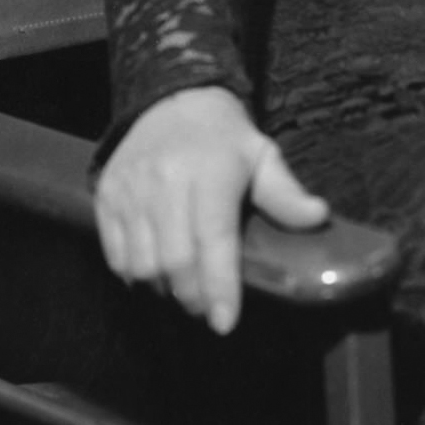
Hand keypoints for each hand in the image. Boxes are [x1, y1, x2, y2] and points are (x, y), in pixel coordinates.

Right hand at [92, 87, 328, 334]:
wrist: (171, 101)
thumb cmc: (225, 138)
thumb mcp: (262, 156)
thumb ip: (286, 193)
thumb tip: (319, 217)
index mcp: (210, 172)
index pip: (214, 240)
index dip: (220, 287)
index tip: (226, 323)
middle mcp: (165, 182)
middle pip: (174, 261)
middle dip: (194, 296)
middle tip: (210, 309)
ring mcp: (130, 190)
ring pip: (141, 264)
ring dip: (164, 289)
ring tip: (185, 292)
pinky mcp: (105, 196)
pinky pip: (114, 253)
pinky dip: (134, 275)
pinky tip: (156, 275)